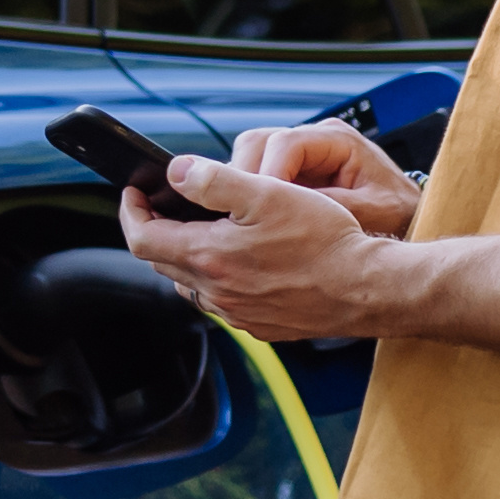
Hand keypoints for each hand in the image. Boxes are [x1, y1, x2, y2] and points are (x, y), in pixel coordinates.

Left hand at [125, 151, 400, 340]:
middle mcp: (217, 293)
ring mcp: (238, 313)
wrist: (368, 287)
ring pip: (192, 284)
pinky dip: (217, 278)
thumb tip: (175, 173)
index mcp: (210, 257)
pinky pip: (222, 302)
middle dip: (157, 231)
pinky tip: (240, 260)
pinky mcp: (260, 325)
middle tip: (165, 205)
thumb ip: (213, 181)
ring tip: (203, 229)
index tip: (134, 192)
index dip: (132, 212)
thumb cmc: (324, 239)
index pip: (143, 239)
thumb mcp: (267, 193)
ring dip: (187, 256)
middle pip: (163, 262)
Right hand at [233, 115, 422, 235]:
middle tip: (244, 216)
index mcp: (338, 139)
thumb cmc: (399, 212)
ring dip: (244, 187)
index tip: (261, 208)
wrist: (408, 217)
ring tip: (249, 221)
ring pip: (251, 156)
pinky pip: (258, 175)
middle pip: (258, 142)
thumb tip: (294, 213)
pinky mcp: (292, 171)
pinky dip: (251, 195)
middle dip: (245, 178)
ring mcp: (301, 153)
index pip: (284, 143)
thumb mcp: (374, 213)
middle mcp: (315, 139)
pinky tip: (254, 221)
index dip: (266, 174)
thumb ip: (336, 208)